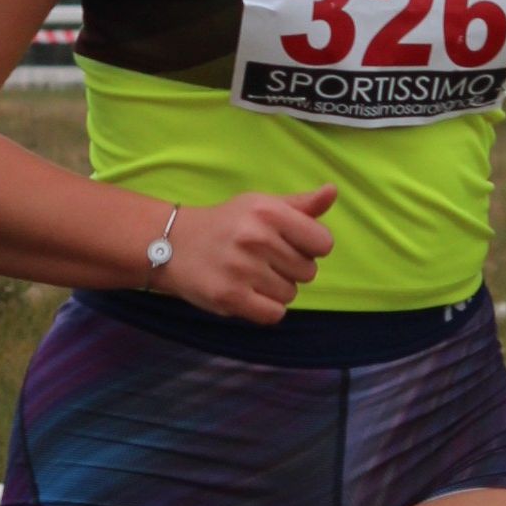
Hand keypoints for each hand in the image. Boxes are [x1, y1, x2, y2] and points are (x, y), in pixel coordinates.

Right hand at [159, 189, 337, 322]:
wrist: (173, 244)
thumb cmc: (227, 224)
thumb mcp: (261, 205)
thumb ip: (300, 205)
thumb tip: (332, 191)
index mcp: (268, 211)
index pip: (323, 243)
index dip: (310, 247)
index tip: (288, 244)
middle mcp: (256, 238)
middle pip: (308, 271)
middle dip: (290, 269)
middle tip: (262, 260)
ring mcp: (242, 269)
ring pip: (290, 294)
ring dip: (276, 289)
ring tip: (250, 275)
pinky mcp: (230, 297)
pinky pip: (274, 314)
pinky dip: (265, 308)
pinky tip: (247, 293)